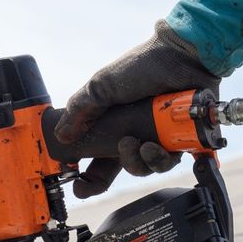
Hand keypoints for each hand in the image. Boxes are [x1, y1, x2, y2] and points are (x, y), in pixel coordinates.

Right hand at [55, 20, 219, 197]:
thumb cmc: (142, 66)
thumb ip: (80, 109)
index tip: (78, 184)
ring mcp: (159, 138)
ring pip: (146, 168)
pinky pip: (169, 162)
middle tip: (120, 150)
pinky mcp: (181, 140)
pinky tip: (155, 144)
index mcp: (115, 125)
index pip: (98, 160)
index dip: (88, 177)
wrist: (181, 57)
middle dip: (116, 171)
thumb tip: (61, 136)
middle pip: (123, 169)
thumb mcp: (102, 86)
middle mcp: (137, 134)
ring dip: (139, 161)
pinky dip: (160, 157)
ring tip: (139, 143)